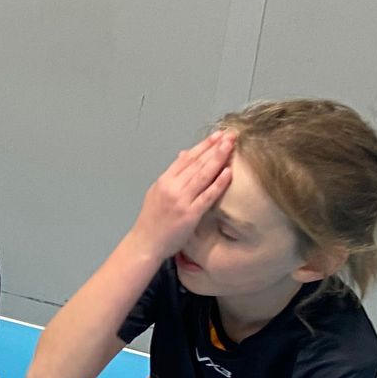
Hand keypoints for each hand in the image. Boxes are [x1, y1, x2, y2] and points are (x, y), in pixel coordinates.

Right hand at [133, 131, 234, 259]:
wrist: (145, 242)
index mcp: (164, 181)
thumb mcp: (157, 192)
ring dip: (218, 159)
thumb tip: (184, 155)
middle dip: (215, 147)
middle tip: (230, 135)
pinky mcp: (190, 214)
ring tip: (231, 146)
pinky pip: (207, 196)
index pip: (186, 159)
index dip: (203, 146)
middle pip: (196, 163)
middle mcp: (172, 187)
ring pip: (203, 175)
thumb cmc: (152, 220)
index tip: (217, 135)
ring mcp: (181, 200)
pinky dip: (218, 183)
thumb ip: (172, 175)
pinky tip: (228, 172)